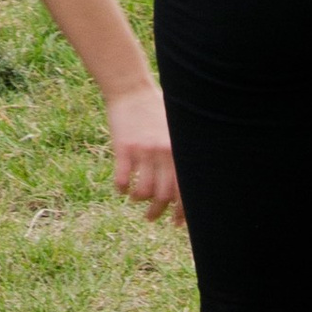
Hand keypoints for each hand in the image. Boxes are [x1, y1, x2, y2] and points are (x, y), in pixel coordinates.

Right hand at [105, 84, 183, 226]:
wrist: (130, 88)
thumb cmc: (156, 108)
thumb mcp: (175, 129)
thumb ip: (181, 153)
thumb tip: (189, 184)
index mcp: (179, 151)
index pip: (185, 191)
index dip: (182, 212)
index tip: (176, 223)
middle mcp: (164, 153)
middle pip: (164, 196)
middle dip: (157, 212)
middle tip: (151, 217)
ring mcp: (143, 151)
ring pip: (143, 192)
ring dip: (140, 201)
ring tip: (137, 200)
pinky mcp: (124, 148)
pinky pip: (123, 179)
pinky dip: (122, 188)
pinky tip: (122, 188)